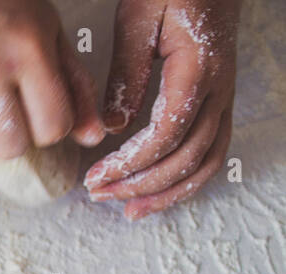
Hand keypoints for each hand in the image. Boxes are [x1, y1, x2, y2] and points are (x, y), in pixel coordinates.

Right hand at [0, 0, 103, 161]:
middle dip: (11, 137)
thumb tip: (92, 137)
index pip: (51, 128)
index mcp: (27, 50)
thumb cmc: (1, 5)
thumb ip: (74, 86)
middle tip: (5, 111)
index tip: (39, 109)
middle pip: (8, 148)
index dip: (49, 126)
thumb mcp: (49, 34)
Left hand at [84, 0, 238, 218]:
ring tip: (130, 210)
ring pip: (205, 162)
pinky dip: (186, 179)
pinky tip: (158, 193)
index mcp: (198, 71)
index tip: (96, 177)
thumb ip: (127, 74)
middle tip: (100, 194)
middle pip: (187, 157)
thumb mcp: (139, 19)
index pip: (167, 135)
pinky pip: (211, 151)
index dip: (130, 164)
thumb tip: (113, 127)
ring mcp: (223, 97)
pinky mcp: (218, 100)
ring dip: (167, 192)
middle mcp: (218, 89)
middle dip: (141, 185)